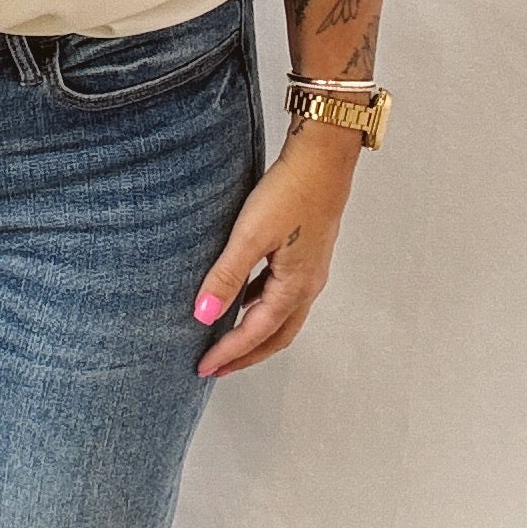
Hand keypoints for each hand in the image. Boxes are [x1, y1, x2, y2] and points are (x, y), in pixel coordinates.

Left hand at [191, 132, 358, 378]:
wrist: (322, 159)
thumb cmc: (289, 192)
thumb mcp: (250, 235)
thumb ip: (226, 276)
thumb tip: (204, 315)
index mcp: (295, 287)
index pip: (257, 333)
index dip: (229, 353)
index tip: (204, 367)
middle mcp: (308, 285)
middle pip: (276, 336)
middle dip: (246, 355)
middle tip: (216, 368)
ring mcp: (310, 271)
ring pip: (282, 318)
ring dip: (255, 334)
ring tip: (226, 342)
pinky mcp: (306, 255)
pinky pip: (283, 295)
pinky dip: (262, 309)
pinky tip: (243, 300)